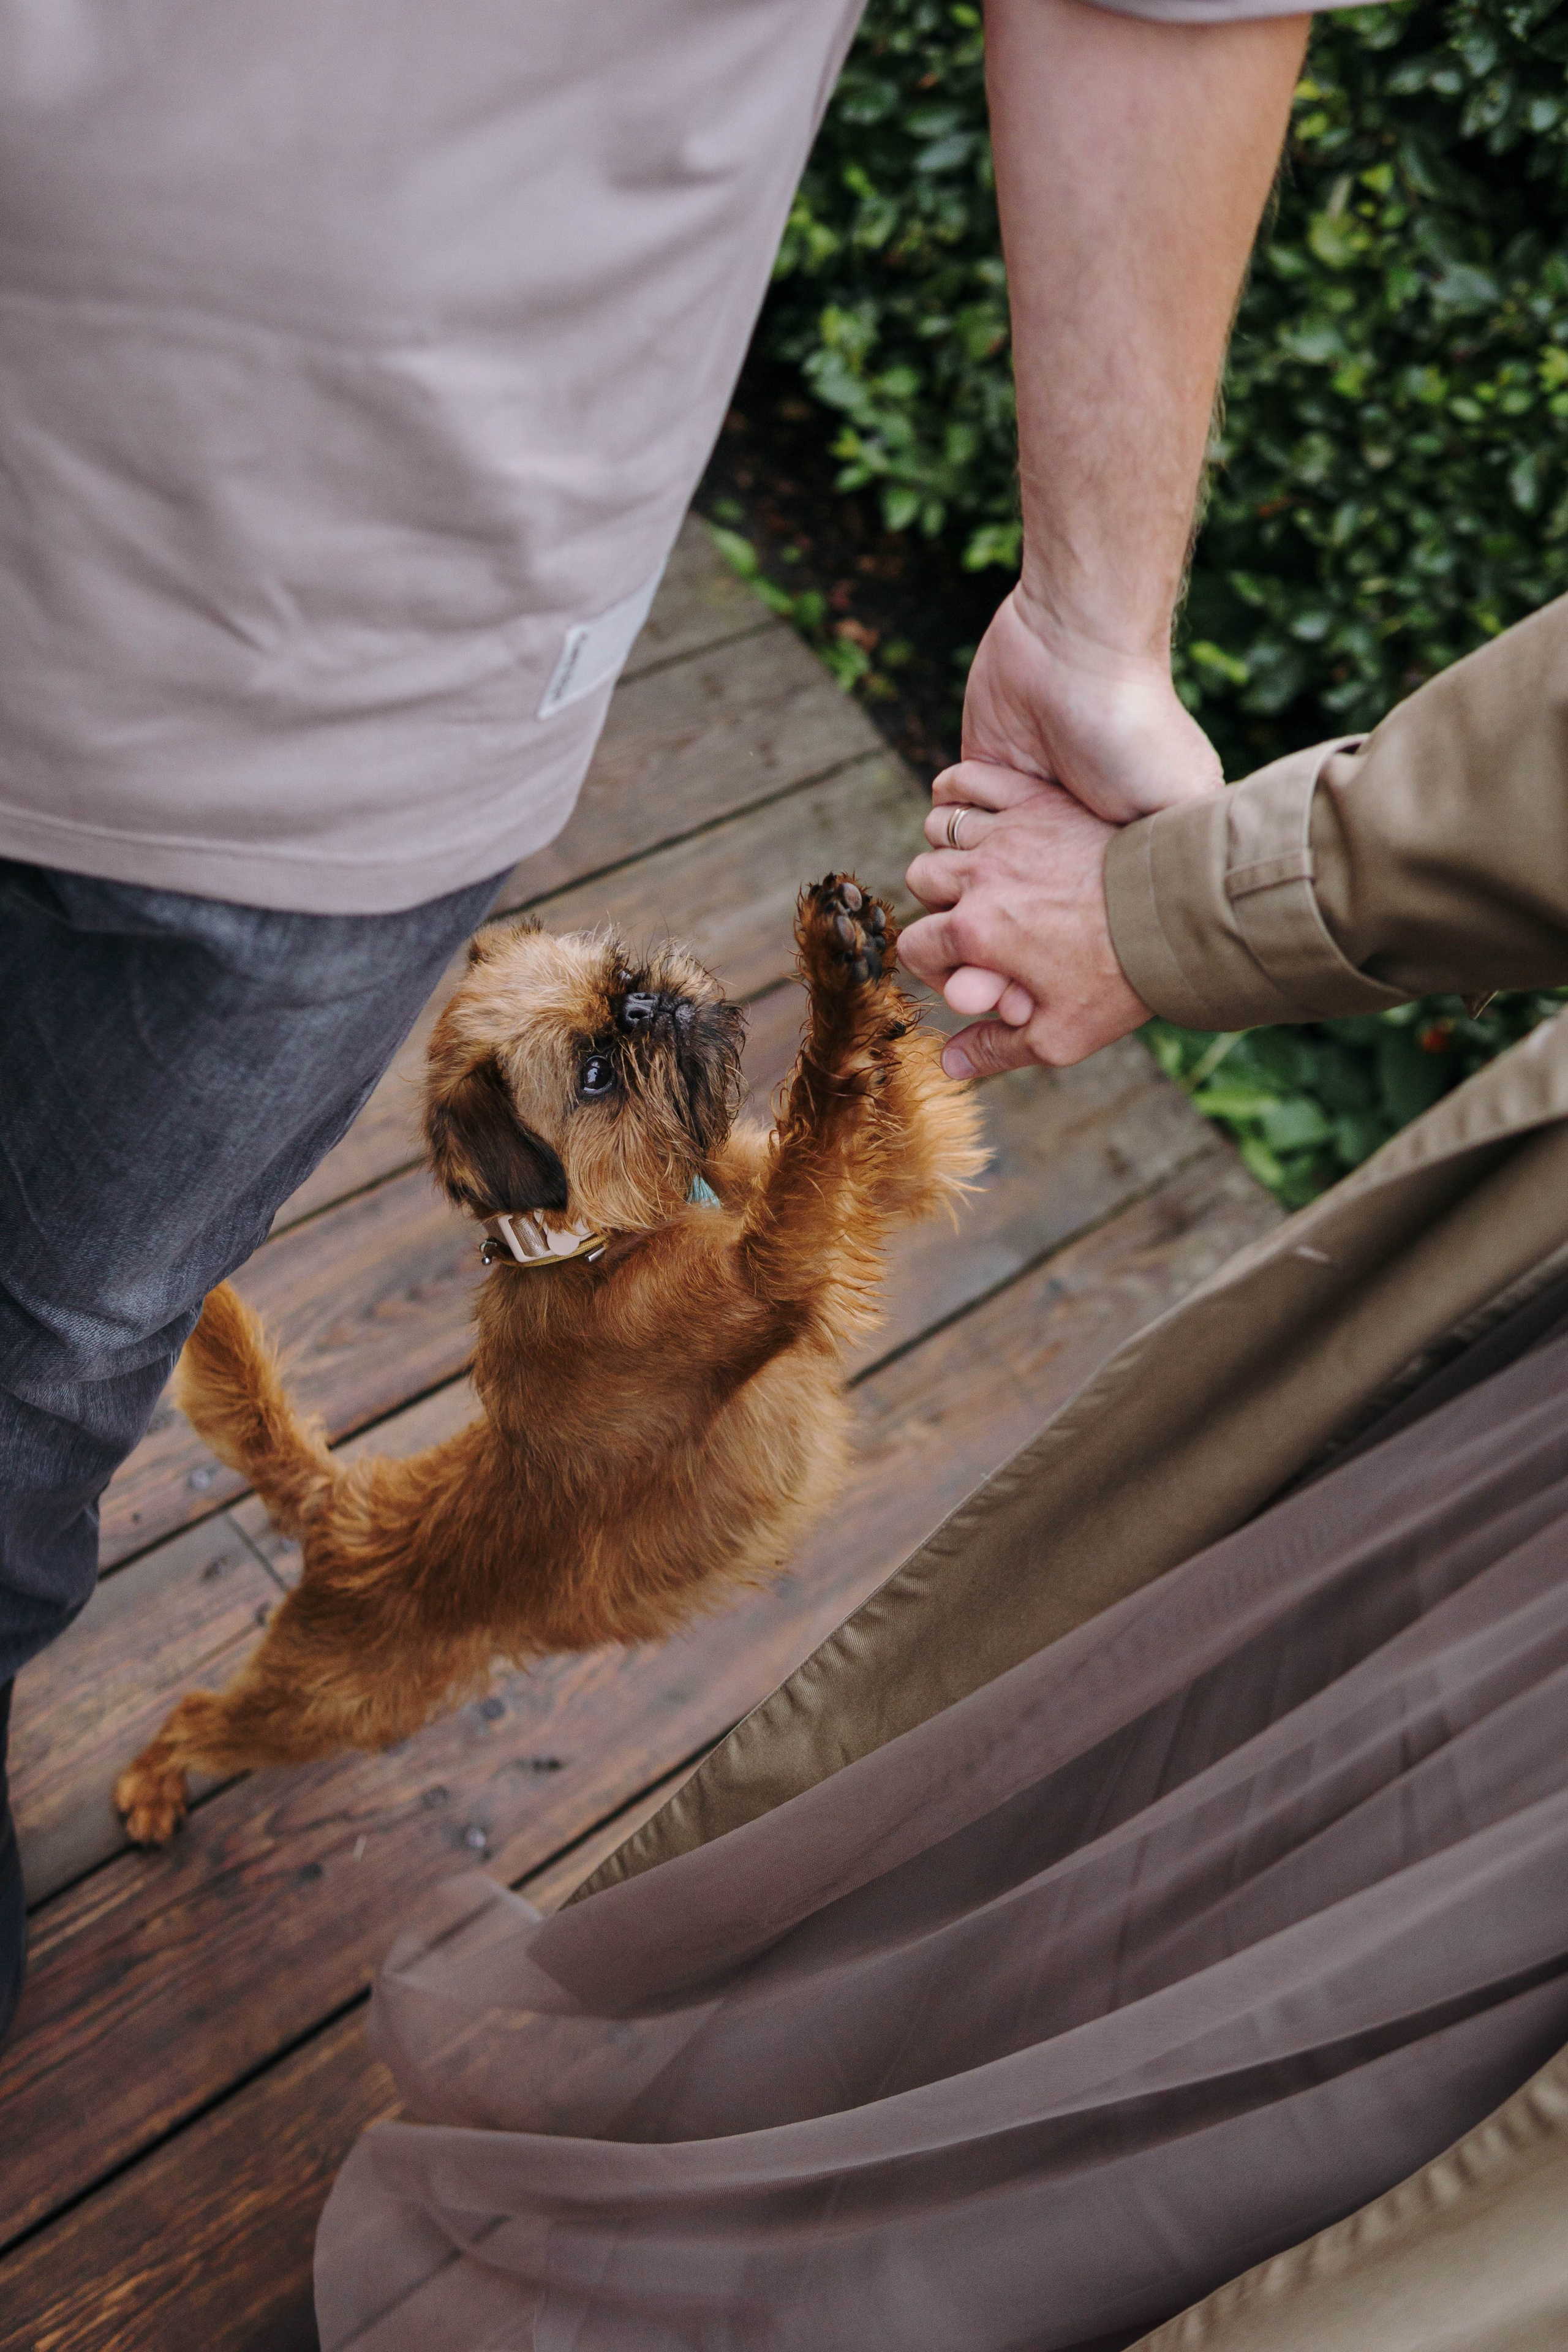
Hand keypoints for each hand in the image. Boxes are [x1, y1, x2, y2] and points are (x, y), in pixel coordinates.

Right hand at [903, 762, 1150, 1077]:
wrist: (1176, 914)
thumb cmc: (1120, 980)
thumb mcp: (1058, 1036)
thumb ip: (996, 1050)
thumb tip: (950, 1066)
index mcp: (975, 933)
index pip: (916, 945)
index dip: (934, 964)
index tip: (964, 970)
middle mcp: (980, 877)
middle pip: (921, 879)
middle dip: (938, 902)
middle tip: (972, 916)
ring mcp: (1008, 832)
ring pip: (941, 829)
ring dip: (950, 848)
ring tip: (977, 867)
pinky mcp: (1037, 800)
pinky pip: (974, 781)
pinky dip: (962, 790)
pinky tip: (975, 811)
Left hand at [933, 589, 1222, 1030]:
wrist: (1082, 646)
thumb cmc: (1136, 729)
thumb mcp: (1179, 799)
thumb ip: (1180, 856)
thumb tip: (1192, 928)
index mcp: (1101, 858)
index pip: (1056, 939)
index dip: (1030, 971)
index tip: (1017, 990)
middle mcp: (1053, 844)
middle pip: (996, 920)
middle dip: (979, 944)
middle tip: (980, 959)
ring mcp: (1010, 811)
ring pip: (956, 868)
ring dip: (955, 867)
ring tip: (977, 865)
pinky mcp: (978, 774)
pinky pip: (944, 811)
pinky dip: (949, 806)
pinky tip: (968, 801)